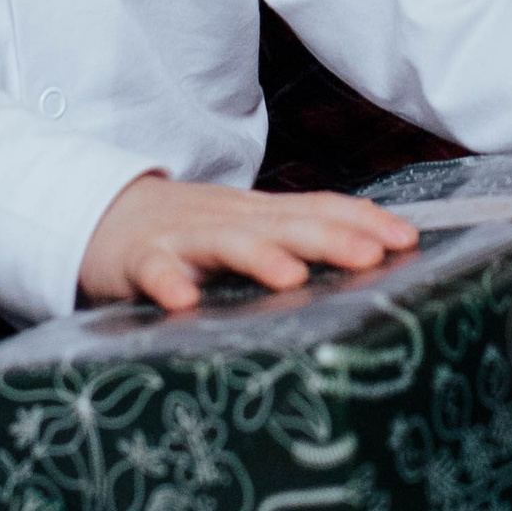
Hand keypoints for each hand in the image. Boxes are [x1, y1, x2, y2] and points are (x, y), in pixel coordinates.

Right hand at [79, 176, 418, 317]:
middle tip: (372, 255)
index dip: (362, 220)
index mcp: (261, 215)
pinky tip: (184, 303)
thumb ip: (298, 237)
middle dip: (330, 238)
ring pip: (226, 242)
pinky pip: (154, 271)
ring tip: (292, 277)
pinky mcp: (139, 259)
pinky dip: (168, 283)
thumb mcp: (248, 227)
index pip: (319, 208)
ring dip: (259, 257)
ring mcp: (183, 237)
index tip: (408, 238)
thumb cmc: (190, 231)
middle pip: (285, 224)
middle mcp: (229, 220)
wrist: (103, 213)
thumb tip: (372, 251)